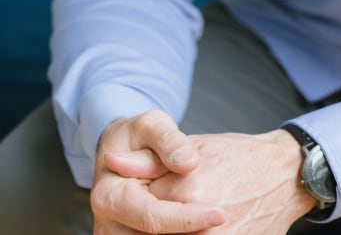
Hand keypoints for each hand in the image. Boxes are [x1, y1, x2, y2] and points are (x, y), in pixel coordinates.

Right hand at [91, 110, 225, 233]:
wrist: (119, 150)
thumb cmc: (138, 135)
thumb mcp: (152, 125)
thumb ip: (170, 141)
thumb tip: (188, 162)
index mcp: (109, 196)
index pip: (153, 216)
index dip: (187, 218)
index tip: (219, 214)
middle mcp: (108, 225)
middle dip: (191, 232)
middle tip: (222, 217)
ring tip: (213, 219)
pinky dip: (181, 233)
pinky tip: (201, 223)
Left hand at [146, 129, 315, 233]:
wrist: (284, 175)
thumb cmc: (241, 157)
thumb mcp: (197, 148)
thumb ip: (151, 161)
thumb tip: (114, 164)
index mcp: (186, 189)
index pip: (141, 204)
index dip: (140, 198)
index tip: (148, 193)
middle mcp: (199, 221)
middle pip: (152, 229)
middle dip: (154, 220)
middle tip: (169, 204)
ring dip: (168, 229)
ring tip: (182, 215)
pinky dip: (187, 234)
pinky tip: (192, 226)